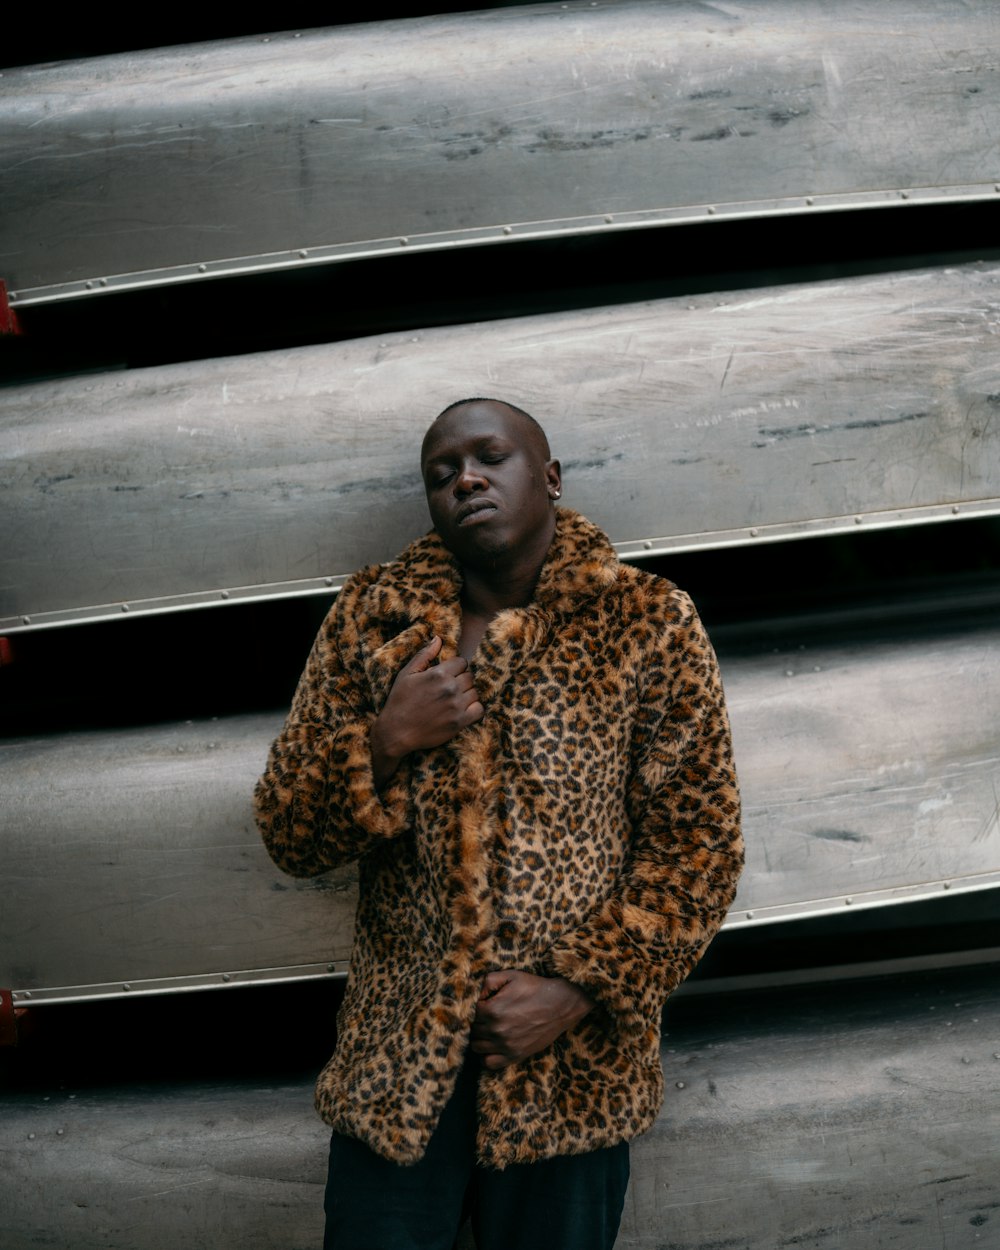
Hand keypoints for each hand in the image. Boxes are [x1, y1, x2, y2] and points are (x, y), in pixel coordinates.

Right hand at [371, 636, 483, 786]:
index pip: (462, 662)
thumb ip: (424, 655)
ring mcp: (456, 706)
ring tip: (454, 699)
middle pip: (470, 677)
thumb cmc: (399, 701)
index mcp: (439, 674)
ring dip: (467, 694)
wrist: (396, 732)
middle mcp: (450, 688)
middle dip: (461, 680)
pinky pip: (479, 710)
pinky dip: (474, 709)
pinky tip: (463, 710)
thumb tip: (438, 639)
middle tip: (450, 688)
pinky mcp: (460, 722)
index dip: (456, 668)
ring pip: (475, 692)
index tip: (448, 675)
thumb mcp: (407, 674)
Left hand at [470, 970, 593, 1069]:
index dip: (482, 1006)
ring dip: (481, 1038)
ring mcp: (505, 1045)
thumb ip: (488, 982)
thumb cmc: (535, 988)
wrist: (560, 1005)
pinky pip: (489, 1063)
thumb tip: (479, 997)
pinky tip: (493, 1047)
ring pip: (477, 1047)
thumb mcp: (511, 975)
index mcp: (492, 1010)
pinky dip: (486, 1056)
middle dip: (480, 1022)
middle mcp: (496, 1030)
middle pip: (474, 1030)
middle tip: (492, 1016)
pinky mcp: (515, 1055)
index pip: (473, 1012)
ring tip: (491, 1030)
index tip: (491, 1003)